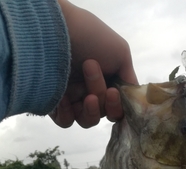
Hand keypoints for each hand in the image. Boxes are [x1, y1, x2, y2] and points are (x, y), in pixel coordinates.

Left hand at [50, 0, 137, 128]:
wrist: (56, 29)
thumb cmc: (90, 37)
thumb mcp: (121, 52)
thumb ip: (129, 79)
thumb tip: (131, 98)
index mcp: (106, 80)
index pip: (117, 106)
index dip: (118, 106)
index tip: (114, 92)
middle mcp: (89, 89)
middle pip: (104, 113)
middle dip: (104, 100)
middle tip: (97, 78)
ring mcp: (72, 98)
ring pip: (87, 120)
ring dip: (91, 110)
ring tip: (88, 96)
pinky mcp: (54, 104)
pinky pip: (66, 121)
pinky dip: (68, 114)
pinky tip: (65, 98)